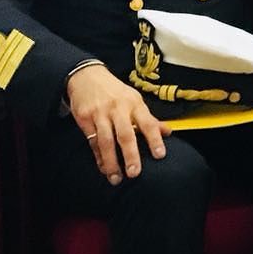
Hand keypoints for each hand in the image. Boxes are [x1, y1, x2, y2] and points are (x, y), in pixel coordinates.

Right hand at [66, 63, 166, 184]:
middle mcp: (118, 108)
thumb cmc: (114, 91)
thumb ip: (149, 119)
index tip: (160, 155)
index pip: (148, 123)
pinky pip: (92, 141)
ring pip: (106, 141)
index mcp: (134, 104)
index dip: (154, 139)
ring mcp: (100, 114)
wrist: (86, 76)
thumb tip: (168, 132)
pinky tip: (103, 167)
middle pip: (125, 134)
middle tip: (135, 173)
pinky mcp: (85, 118)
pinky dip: (98, 156)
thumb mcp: (134, 100)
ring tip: (116, 177)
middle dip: (131, 155)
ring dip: (111, 161)